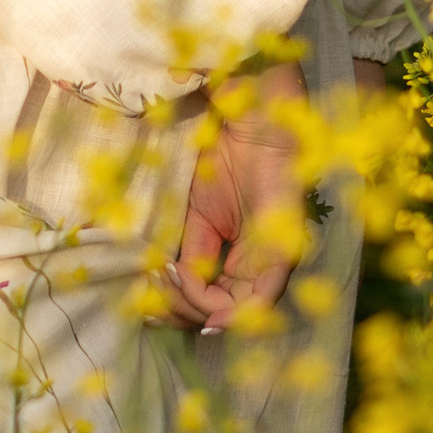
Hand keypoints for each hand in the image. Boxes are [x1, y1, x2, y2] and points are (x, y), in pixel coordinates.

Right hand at [168, 62, 304, 329]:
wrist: (248, 117)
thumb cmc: (221, 155)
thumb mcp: (192, 213)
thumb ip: (187, 253)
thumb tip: (166, 287)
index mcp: (233, 255)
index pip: (207, 298)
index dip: (177, 305)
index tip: (149, 297)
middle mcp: (254, 262)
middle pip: (221, 311)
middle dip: (183, 312)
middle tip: (155, 300)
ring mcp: (270, 257)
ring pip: (239, 310)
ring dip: (200, 310)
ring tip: (173, 289)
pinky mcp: (284, 247)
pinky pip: (264, 293)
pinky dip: (237, 312)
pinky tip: (211, 316)